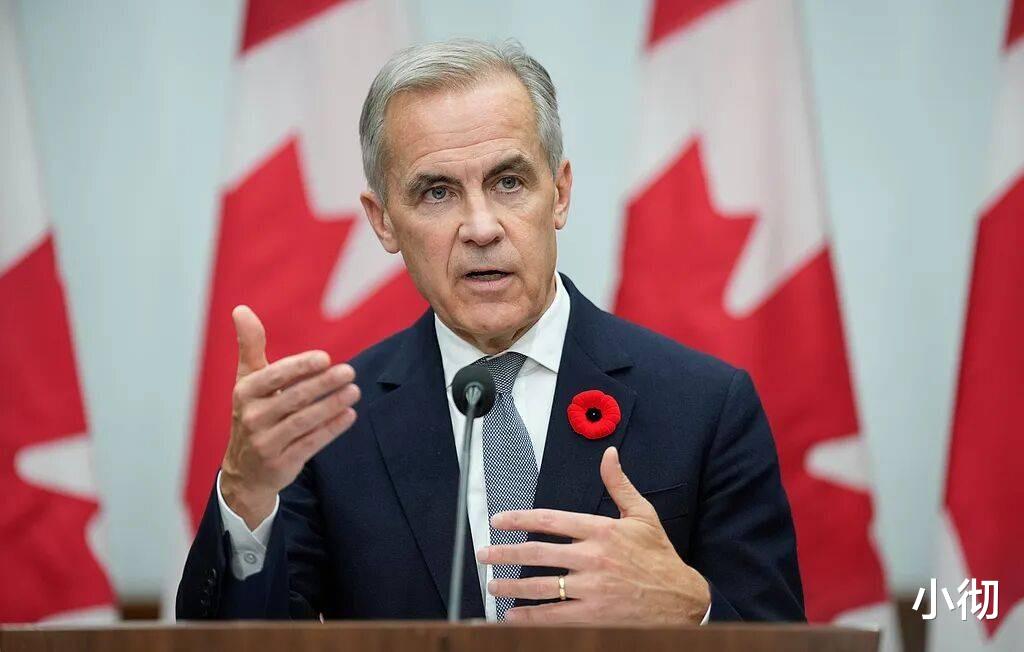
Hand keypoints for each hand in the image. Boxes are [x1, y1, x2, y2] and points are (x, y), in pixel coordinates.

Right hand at [220, 305, 359, 528]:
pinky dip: (331, 429)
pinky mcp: (281, 463)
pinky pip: (310, 443)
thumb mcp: (247, 380)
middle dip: (323, 384)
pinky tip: (350, 415)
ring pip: (303, 421)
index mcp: (244, 392)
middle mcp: (252, 418)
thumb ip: (249, 345)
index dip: (299, 367)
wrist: (245, 470)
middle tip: (349, 371)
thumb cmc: (253, 412)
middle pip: (293, 398)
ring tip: (354, 391)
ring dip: (331, 405)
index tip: (325, 358)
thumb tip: (241, 309)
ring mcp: (266, 443)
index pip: (273, 376)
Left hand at [477, 446, 709, 623]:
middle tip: (484, 554)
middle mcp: (593, 558)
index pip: (551, 520)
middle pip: (538, 553)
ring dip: (512, 586)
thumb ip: (619, 485)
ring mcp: (592, 589)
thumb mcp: (643, 515)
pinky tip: (513, 616)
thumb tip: (608, 455)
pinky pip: (554, 616)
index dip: (520, 519)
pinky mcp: (595, 616)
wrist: (682, 599)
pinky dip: (530, 617)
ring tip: (493, 585)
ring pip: (541, 587)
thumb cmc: (660, 556)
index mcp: (602, 530)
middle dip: (505, 553)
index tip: (498, 521)